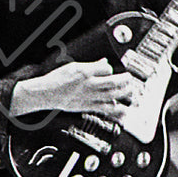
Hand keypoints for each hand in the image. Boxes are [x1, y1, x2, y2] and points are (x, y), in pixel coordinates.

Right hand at [13, 58, 141, 120]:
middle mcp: (89, 85)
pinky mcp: (88, 107)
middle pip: (113, 83)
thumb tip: (103, 63)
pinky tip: (124, 112)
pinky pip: (105, 110)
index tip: (114, 69)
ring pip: (112, 96)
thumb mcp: (73, 66)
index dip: (112, 68)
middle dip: (125, 81)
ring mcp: (89, 97)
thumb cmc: (57, 80)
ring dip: (124, 94)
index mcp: (85, 72)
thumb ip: (90, 65)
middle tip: (130, 79)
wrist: (46, 94)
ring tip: (131, 92)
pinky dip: (116, 111)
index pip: (106, 68)